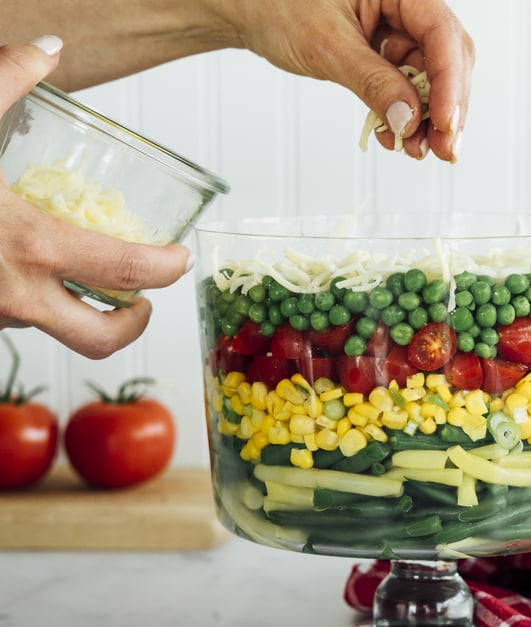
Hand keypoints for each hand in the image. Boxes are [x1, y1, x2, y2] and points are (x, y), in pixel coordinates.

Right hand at [0, 38, 192, 357]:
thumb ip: (2, 80)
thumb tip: (48, 49)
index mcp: (26, 246)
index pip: (126, 273)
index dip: (165, 270)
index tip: (180, 258)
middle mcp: (12, 296)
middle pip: (100, 341)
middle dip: (133, 325)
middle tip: (142, 300)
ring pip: (51, 330)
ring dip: (78, 312)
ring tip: (85, 278)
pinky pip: (10, 319)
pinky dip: (29, 302)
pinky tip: (19, 267)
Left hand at [219, 0, 474, 161]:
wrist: (248, 10)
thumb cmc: (277, 4)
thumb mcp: (328, 44)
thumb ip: (372, 81)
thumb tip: (408, 118)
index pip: (441, 33)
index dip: (449, 83)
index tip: (445, 124)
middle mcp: (404, 8)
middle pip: (447, 60)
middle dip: (446, 108)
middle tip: (443, 149)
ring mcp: (396, 34)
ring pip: (430, 81)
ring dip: (427, 121)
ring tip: (416, 150)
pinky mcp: (384, 57)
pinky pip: (405, 91)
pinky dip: (403, 118)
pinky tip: (395, 137)